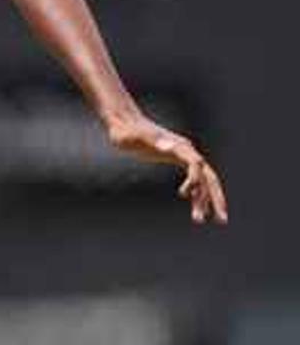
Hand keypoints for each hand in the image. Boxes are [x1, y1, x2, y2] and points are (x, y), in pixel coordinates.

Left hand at [106, 113, 228, 224]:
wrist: (124, 123)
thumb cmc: (127, 132)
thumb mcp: (136, 137)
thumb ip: (152, 140)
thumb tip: (166, 144)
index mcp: (180, 146)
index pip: (196, 165)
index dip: (194, 181)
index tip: (182, 195)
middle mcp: (187, 151)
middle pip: (209, 177)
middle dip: (215, 199)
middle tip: (221, 220)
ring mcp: (184, 156)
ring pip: (202, 182)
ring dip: (203, 201)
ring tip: (199, 221)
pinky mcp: (178, 160)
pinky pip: (194, 181)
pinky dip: (195, 195)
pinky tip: (195, 209)